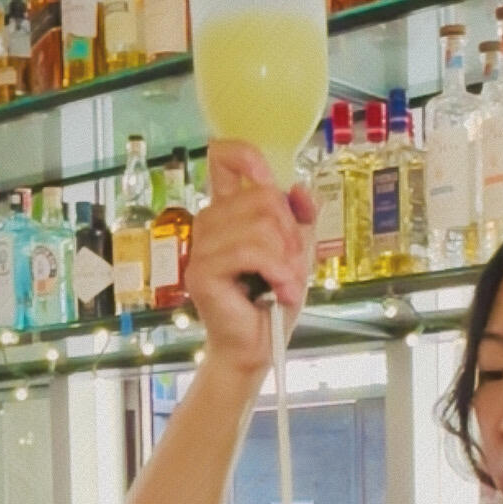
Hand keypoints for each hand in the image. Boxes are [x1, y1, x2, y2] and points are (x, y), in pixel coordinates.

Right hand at [185, 140, 316, 377]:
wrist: (259, 347)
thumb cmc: (272, 303)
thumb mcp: (297, 253)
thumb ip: (300, 218)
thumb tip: (299, 189)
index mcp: (230, 213)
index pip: (223, 160)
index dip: (246, 156)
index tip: (266, 178)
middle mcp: (210, 223)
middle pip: (262, 196)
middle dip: (290, 232)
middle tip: (292, 266)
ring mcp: (202, 247)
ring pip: (260, 225)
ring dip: (286, 260)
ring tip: (286, 284)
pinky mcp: (202, 272)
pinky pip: (251, 252)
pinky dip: (277, 272)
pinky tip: (279, 292)